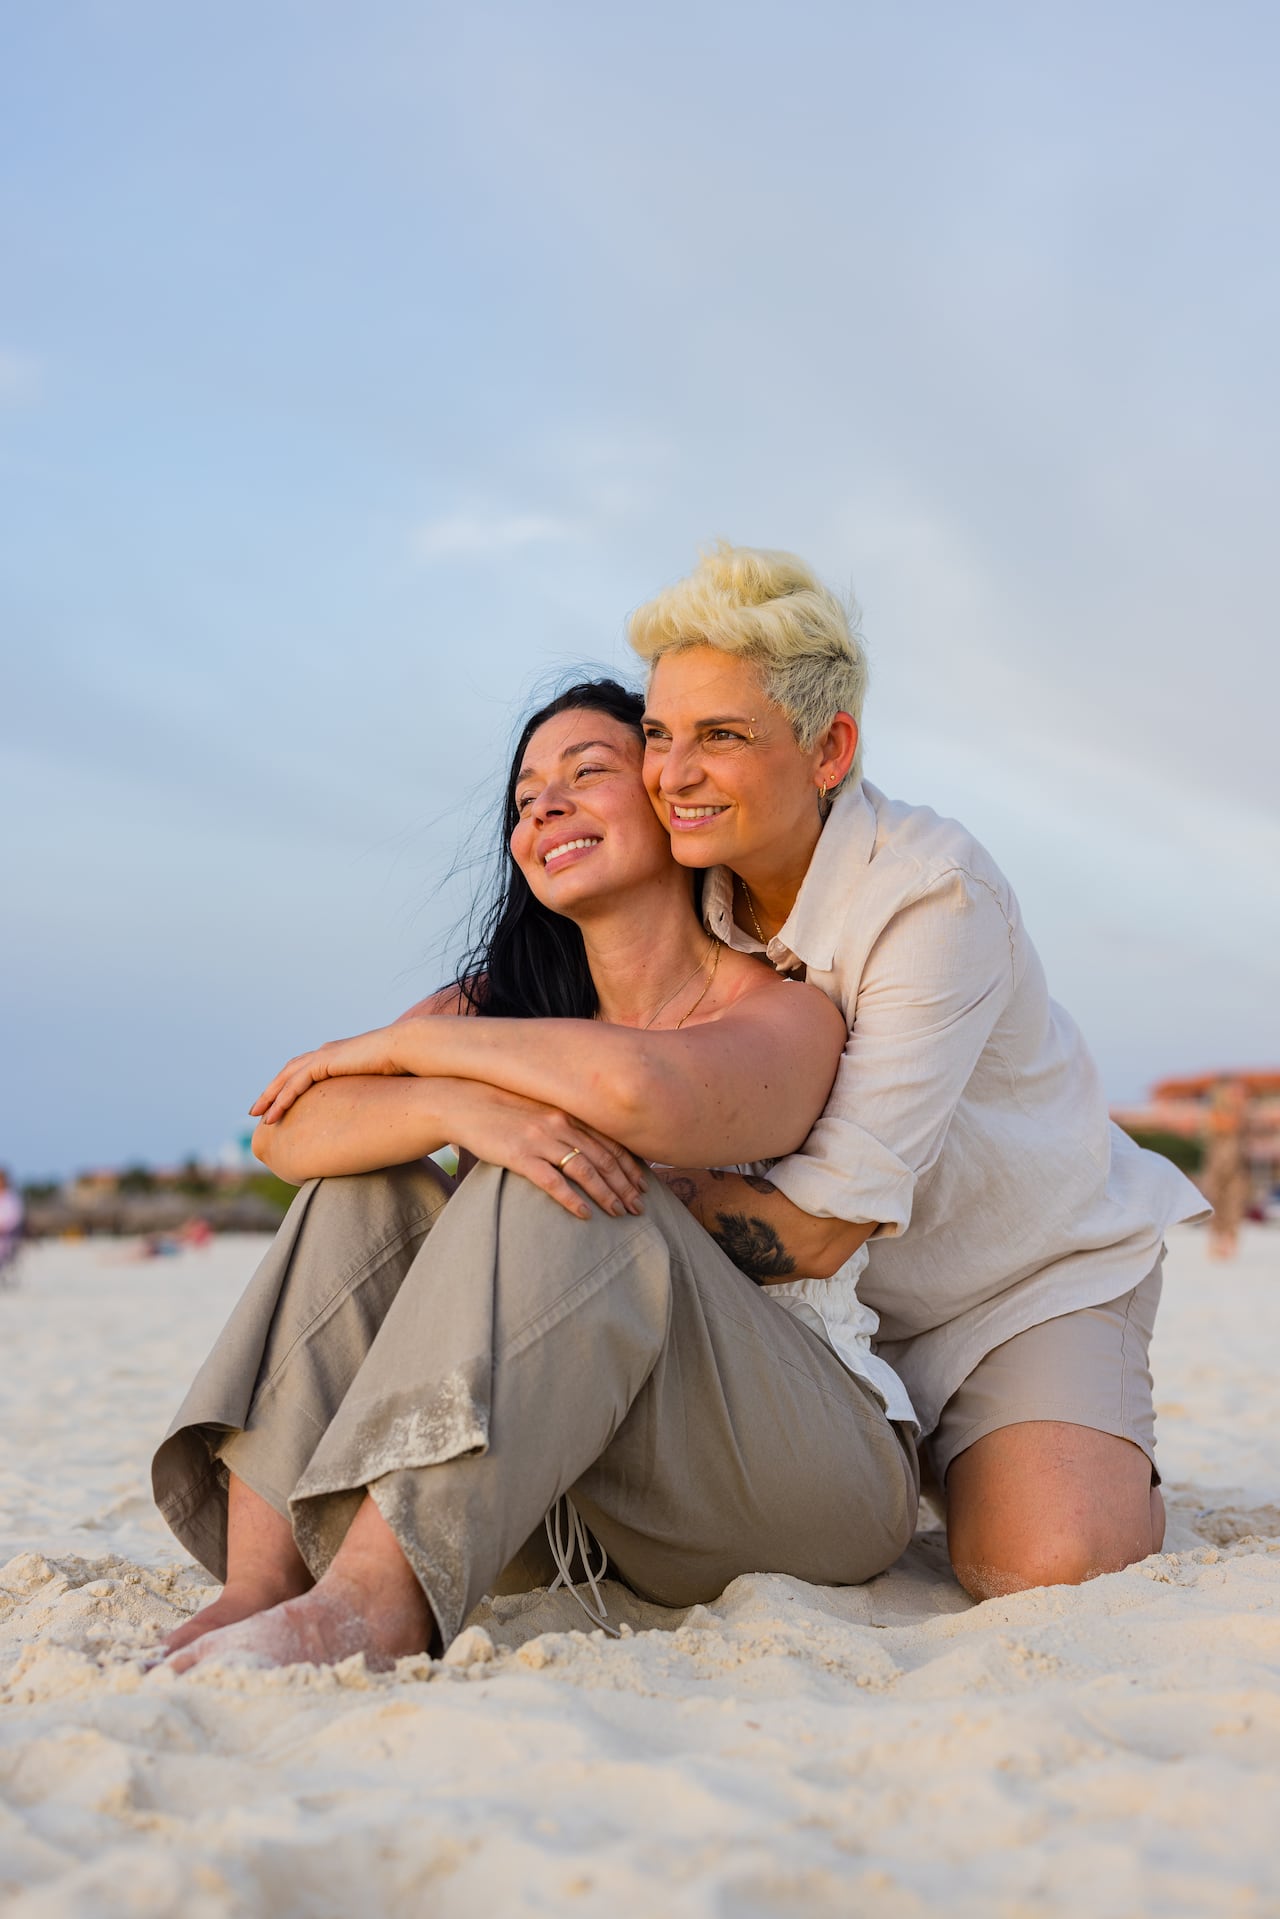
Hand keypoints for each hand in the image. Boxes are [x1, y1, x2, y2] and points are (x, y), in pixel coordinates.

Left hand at [251, 1026, 405, 1123]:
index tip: (282, 1105)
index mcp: (340, 1057)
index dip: (291, 1087)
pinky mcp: (325, 1062)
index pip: (307, 1071)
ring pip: (287, 1077)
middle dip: (272, 1091)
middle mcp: (328, 1053)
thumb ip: (372, 1095)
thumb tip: (378, 1114)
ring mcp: (325, 1055)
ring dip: (270, 1096)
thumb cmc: (406, 1068)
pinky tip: (273, 1115)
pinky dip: (281, 1098)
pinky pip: (295, 1082)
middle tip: (258, 1110)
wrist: (410, 1050)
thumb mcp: (382, 1085)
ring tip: (259, 1115)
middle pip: (290, 1072)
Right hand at [447, 1081, 646, 1220]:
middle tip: (639, 1207)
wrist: (463, 1102)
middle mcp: (561, 1123)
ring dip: (606, 1194)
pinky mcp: (520, 1155)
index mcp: (569, 1111)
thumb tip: (588, 1141)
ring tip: (619, 1213)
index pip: (611, 1141)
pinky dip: (572, 1199)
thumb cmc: (503, 1105)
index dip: (630, 1165)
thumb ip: (565, 1120)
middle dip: (625, 1185)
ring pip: (585, 1170)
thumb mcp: (540, 1106)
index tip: (644, 1184)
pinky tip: (585, 1214)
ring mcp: (541, 1139)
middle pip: (604, 1158)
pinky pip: (553, 1182)